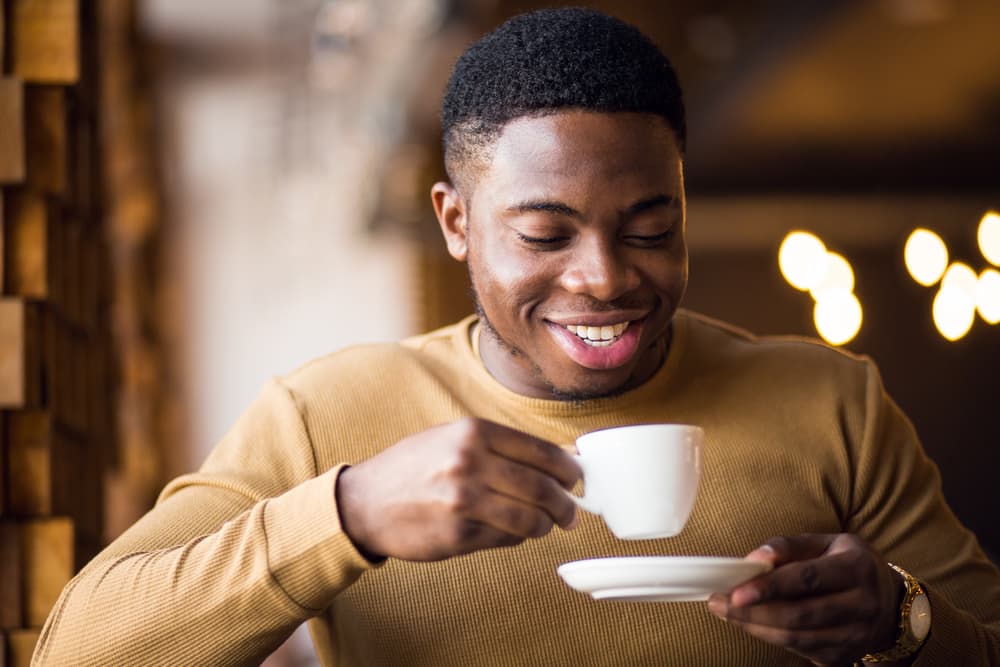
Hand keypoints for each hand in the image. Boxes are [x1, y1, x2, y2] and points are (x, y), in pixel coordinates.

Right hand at [335, 418, 581, 561]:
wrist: (365, 502)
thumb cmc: (414, 467)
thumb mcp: (454, 438)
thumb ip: (503, 446)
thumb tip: (561, 456)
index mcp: (474, 432)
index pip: (543, 451)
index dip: (569, 469)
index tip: (578, 479)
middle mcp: (470, 462)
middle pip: (543, 487)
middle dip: (566, 504)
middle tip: (571, 511)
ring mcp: (465, 501)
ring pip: (530, 518)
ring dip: (546, 525)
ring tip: (545, 524)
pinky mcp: (459, 535)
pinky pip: (506, 539)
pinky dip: (517, 537)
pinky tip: (512, 531)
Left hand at [707, 534, 903, 665]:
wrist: (891, 604)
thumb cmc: (847, 564)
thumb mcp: (825, 543)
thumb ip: (788, 546)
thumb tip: (753, 560)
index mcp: (856, 568)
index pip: (806, 579)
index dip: (768, 587)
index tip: (734, 591)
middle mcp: (863, 605)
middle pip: (798, 614)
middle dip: (751, 612)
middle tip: (718, 603)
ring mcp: (856, 636)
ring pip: (796, 637)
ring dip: (755, 627)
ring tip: (726, 612)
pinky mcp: (845, 656)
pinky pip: (800, 650)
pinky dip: (771, 637)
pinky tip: (752, 624)